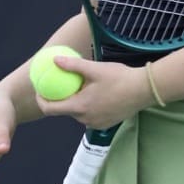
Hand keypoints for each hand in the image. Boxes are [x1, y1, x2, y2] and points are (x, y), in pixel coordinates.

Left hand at [33, 52, 150, 132]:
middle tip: (58, 84)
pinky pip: (89, 116)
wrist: (145, 90)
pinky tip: (92, 93)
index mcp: (80, 107)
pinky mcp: (106, 124)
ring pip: (77, 113)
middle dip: (59, 99)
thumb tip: (54, 60)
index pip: (50, 109)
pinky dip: (86, 106)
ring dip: (74, 102)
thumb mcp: (94, 69)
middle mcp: (86, 119)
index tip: (39, 89)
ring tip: (77, 86)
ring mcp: (96, 123)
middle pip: (64, 111)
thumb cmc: (120, 78)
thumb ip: (72, 65)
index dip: (41, 100)